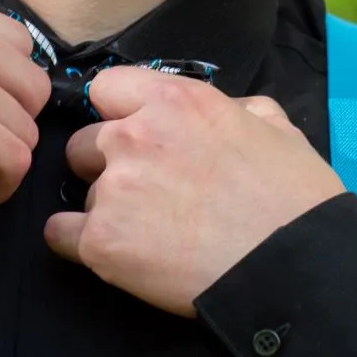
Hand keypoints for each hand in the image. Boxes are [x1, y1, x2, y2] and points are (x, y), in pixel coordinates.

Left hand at [43, 67, 346, 316]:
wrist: (292, 268)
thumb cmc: (294, 199)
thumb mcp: (276, 128)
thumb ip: (238, 109)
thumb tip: (229, 113)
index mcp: (175, 101)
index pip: (106, 88)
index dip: (119, 114)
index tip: (137, 137)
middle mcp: (134, 136)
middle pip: (85, 143)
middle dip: (108, 165)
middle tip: (148, 195)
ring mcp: (113, 189)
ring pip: (82, 192)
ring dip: (106, 208)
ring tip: (149, 235)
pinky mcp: (101, 241)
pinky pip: (61, 235)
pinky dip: (79, 244)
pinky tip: (114, 254)